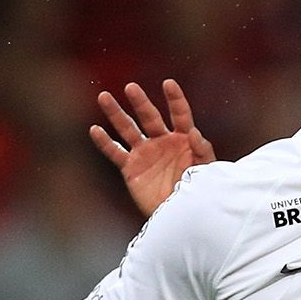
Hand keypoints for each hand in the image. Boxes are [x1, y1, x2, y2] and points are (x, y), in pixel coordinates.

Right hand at [89, 80, 216, 217]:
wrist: (180, 216)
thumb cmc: (198, 191)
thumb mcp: (205, 170)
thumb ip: (201, 150)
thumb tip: (194, 132)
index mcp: (184, 139)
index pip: (179, 114)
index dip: (175, 99)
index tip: (168, 83)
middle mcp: (162, 141)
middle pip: (150, 117)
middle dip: (140, 102)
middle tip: (131, 87)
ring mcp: (145, 153)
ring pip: (128, 129)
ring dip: (116, 114)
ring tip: (104, 96)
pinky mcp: (131, 168)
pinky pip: (115, 152)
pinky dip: (104, 142)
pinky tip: (95, 129)